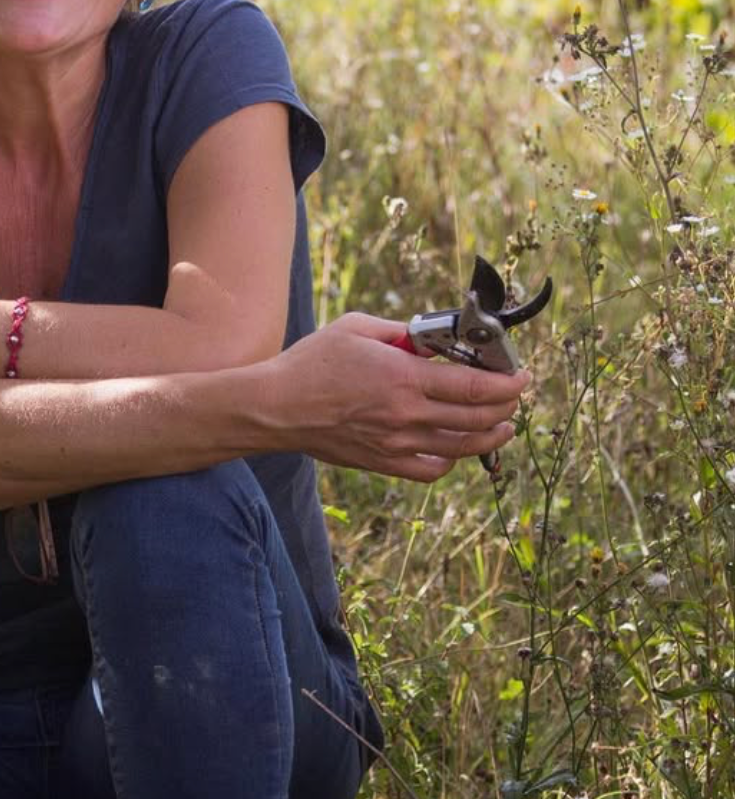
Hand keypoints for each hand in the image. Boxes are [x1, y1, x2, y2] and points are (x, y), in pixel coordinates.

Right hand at [265, 310, 531, 481]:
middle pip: (477, 417)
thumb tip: (434, 340)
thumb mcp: (357, 328)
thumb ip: (402, 332)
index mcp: (403, 378)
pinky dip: (454, 459)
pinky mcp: (384, 463)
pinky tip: (459, 446)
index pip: (474, 387)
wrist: (277, 407)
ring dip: (492, 434)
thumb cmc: (312, 362)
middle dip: (506, 405)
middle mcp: (407, 415)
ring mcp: (397, 444)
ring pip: (463, 446)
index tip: (521, 375)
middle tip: (513, 394)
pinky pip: (433, 469)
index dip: (507, 383)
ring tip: (504, 424)